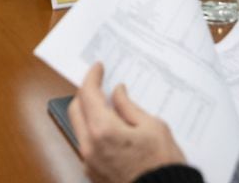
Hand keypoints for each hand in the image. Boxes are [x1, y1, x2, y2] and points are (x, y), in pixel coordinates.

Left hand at [68, 62, 186, 182]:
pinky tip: (111, 128)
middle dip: (86, 94)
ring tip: (108, 106)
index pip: (88, 94)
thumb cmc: (163, 165)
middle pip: (75, 109)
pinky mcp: (93, 174)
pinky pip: (87, 145)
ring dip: (88, 113)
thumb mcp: (153, 127)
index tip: (98, 68)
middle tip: (100, 85)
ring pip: (79, 128)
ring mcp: (89, 162)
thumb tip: (118, 92)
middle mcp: (89, 146)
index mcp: (103, 130)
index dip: (92, 77)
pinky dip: (94, 131)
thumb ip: (130, 107)